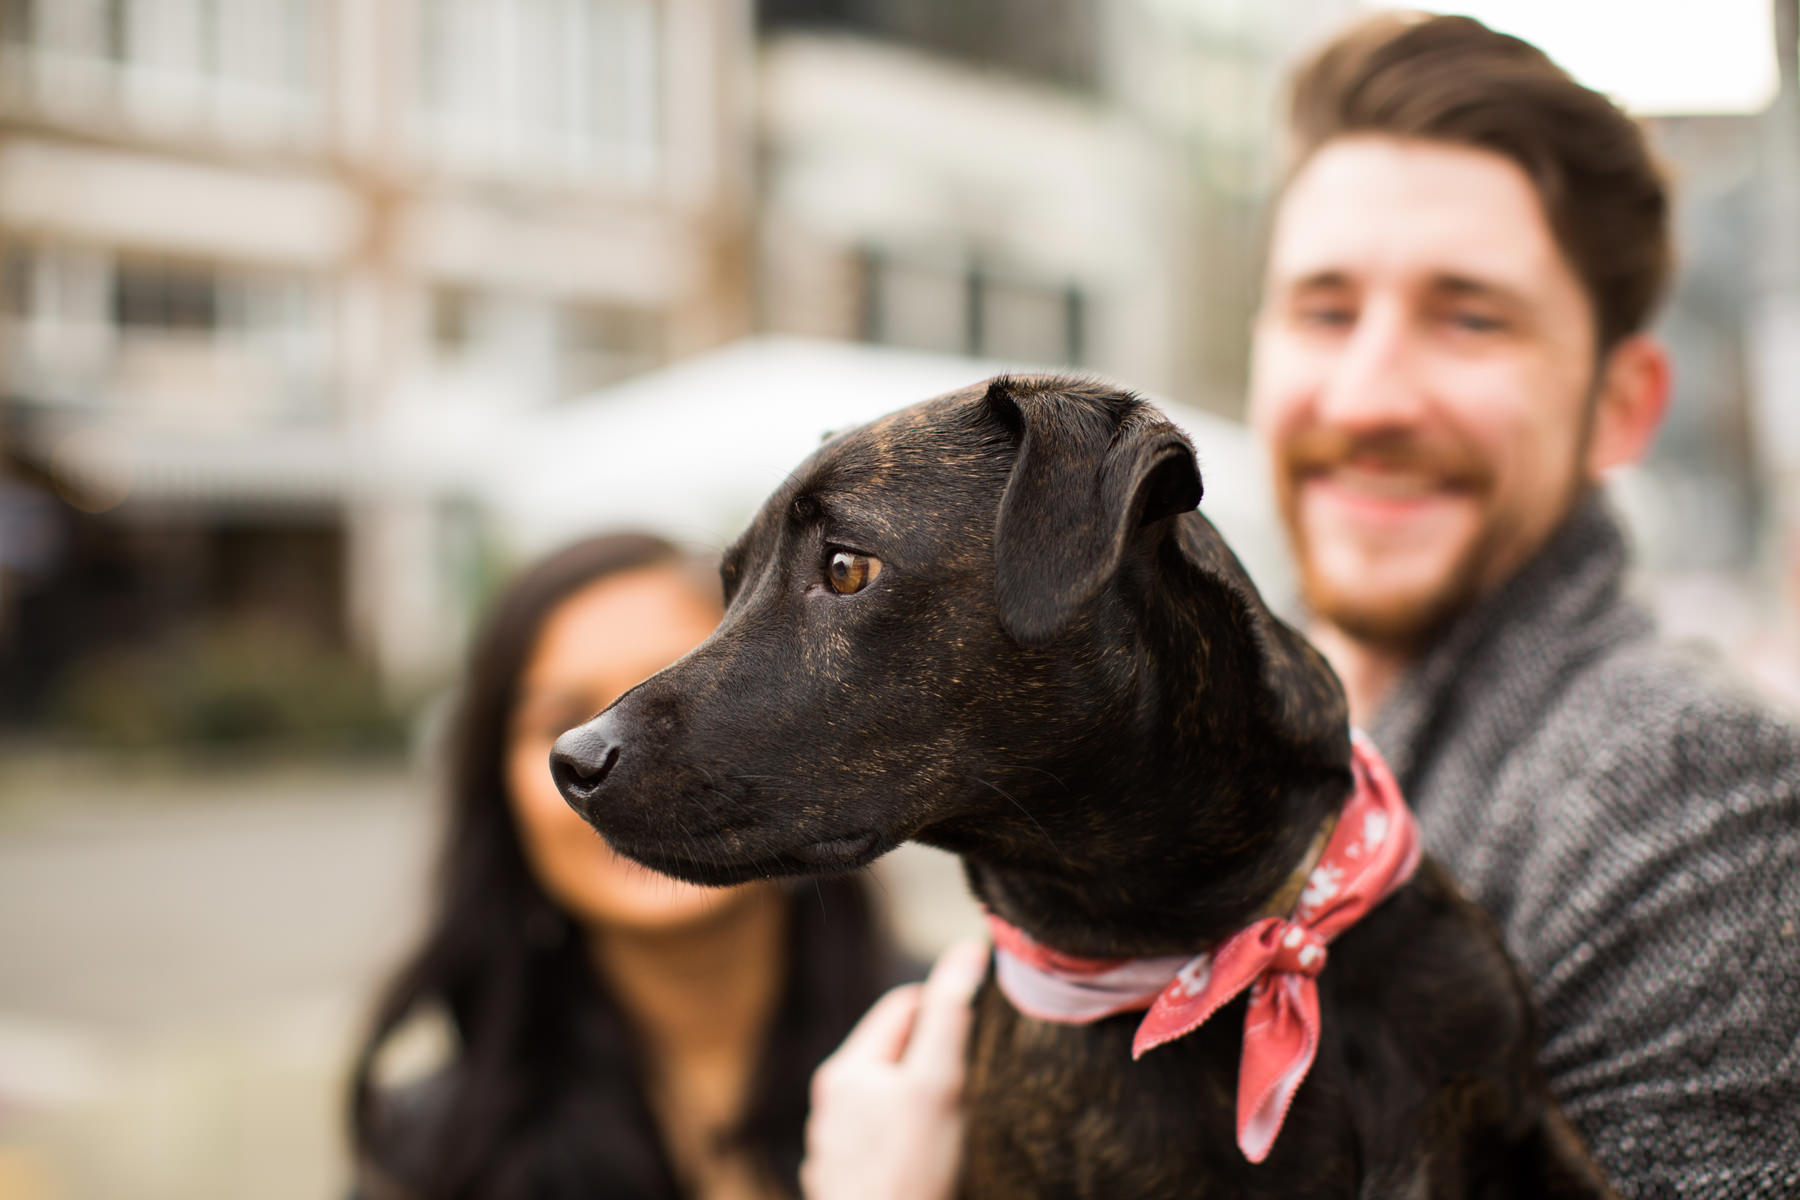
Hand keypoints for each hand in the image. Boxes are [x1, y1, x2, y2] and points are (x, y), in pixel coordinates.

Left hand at [800, 936, 987, 1199]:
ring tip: (955, 1130)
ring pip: (891, 1103)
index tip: (982, 1036)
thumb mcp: (938, 1085)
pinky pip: (885, 1146)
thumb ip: (949, 1016)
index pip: (905, 1005)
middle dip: (936, 1061)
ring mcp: (836, 1148)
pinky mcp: (848, 1184)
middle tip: (973, 1086)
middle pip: (897, 1054)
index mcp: (846, 1070)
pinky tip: (933, 1164)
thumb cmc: (910, 1173)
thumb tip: (968, 951)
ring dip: (923, 1105)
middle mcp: (831, 1105)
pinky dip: (911, 1146)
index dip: (947, 1010)